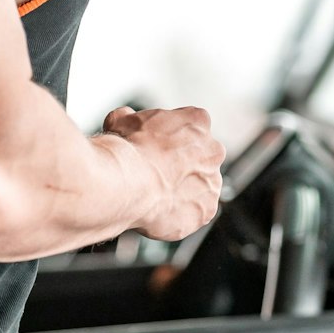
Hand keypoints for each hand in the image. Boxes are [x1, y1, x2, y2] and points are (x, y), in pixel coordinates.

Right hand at [101, 105, 224, 240]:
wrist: (127, 183)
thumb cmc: (128, 151)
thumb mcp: (121, 120)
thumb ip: (129, 118)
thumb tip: (123, 118)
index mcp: (197, 122)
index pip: (192, 126)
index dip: (171, 138)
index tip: (157, 146)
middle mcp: (212, 151)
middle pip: (201, 158)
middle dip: (182, 165)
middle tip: (156, 172)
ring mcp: (211, 183)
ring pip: (201, 187)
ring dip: (183, 191)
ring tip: (155, 195)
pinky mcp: (206, 211)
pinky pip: (195, 214)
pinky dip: (180, 214)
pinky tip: (159, 211)